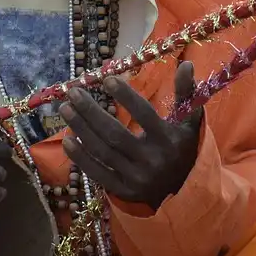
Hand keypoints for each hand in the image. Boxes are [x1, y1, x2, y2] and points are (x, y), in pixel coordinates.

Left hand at [59, 61, 202, 208]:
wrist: (187, 192)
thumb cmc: (185, 149)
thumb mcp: (190, 122)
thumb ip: (187, 94)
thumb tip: (186, 64)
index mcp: (170, 140)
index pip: (145, 115)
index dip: (126, 97)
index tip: (106, 79)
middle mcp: (153, 160)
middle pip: (115, 134)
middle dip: (91, 112)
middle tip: (73, 93)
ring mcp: (137, 178)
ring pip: (103, 151)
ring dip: (81, 129)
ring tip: (65, 109)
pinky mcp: (124, 191)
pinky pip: (98, 173)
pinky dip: (81, 157)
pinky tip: (67, 139)